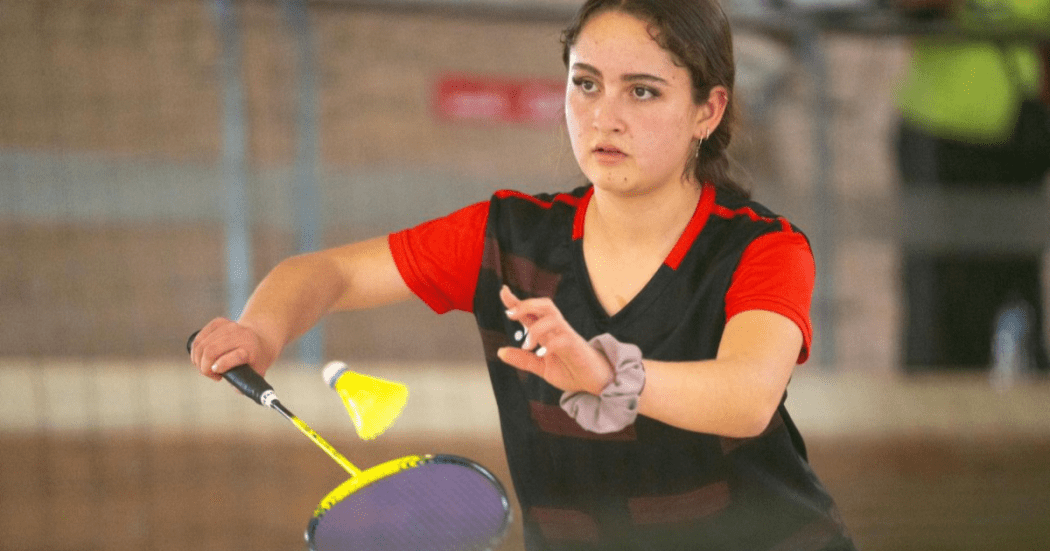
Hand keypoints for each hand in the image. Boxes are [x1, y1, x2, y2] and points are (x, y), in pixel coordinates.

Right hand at [188, 317, 278, 380]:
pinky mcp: (218, 322)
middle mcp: (240, 335)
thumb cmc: (257, 359)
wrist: (261, 338)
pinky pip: (199, 338)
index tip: (217, 375)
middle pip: (211, 350)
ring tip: (206, 368)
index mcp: (251, 349)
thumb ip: (246, 384)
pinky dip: (195, 351)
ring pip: (201, 344)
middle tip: (211, 375)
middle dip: (204, 367)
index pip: (236, 356)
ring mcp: (229, 326)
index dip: (222, 366)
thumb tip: (235, 387)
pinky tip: (200, 358)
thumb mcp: (257, 374)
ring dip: (198, 361)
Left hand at [497, 286, 613, 394]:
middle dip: (526, 305)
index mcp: (547, 333)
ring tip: (527, 345)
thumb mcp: (541, 367)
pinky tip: (541, 354)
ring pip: (552, 318)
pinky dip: (550, 345)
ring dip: (535, 329)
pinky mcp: (576, 347)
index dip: (517, 301)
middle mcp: (557, 330)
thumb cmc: (573, 371)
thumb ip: (522, 360)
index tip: (504, 292)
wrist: (596, 383)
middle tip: (509, 314)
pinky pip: (563, 339)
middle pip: (544, 305)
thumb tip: (500, 352)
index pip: (531, 312)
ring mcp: (568, 336)